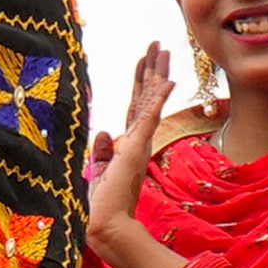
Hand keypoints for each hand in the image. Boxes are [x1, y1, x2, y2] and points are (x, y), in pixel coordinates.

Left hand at [90, 43, 175, 227]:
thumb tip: (103, 132)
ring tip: (162, 49)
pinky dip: (158, 97)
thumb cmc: (102, 203)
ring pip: (151, 99)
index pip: (136, 106)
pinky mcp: (138, 146)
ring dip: (157, 73)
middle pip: (146, 96)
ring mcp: (140, 141)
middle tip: (157, 45)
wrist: (105, 222)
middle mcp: (138, 139)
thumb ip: (103, 151)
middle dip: (152, 69)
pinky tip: (167, 79)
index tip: (143, 62)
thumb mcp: (99, 170)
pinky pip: (151, 116)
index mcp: (129, 143)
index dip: (140, 83)